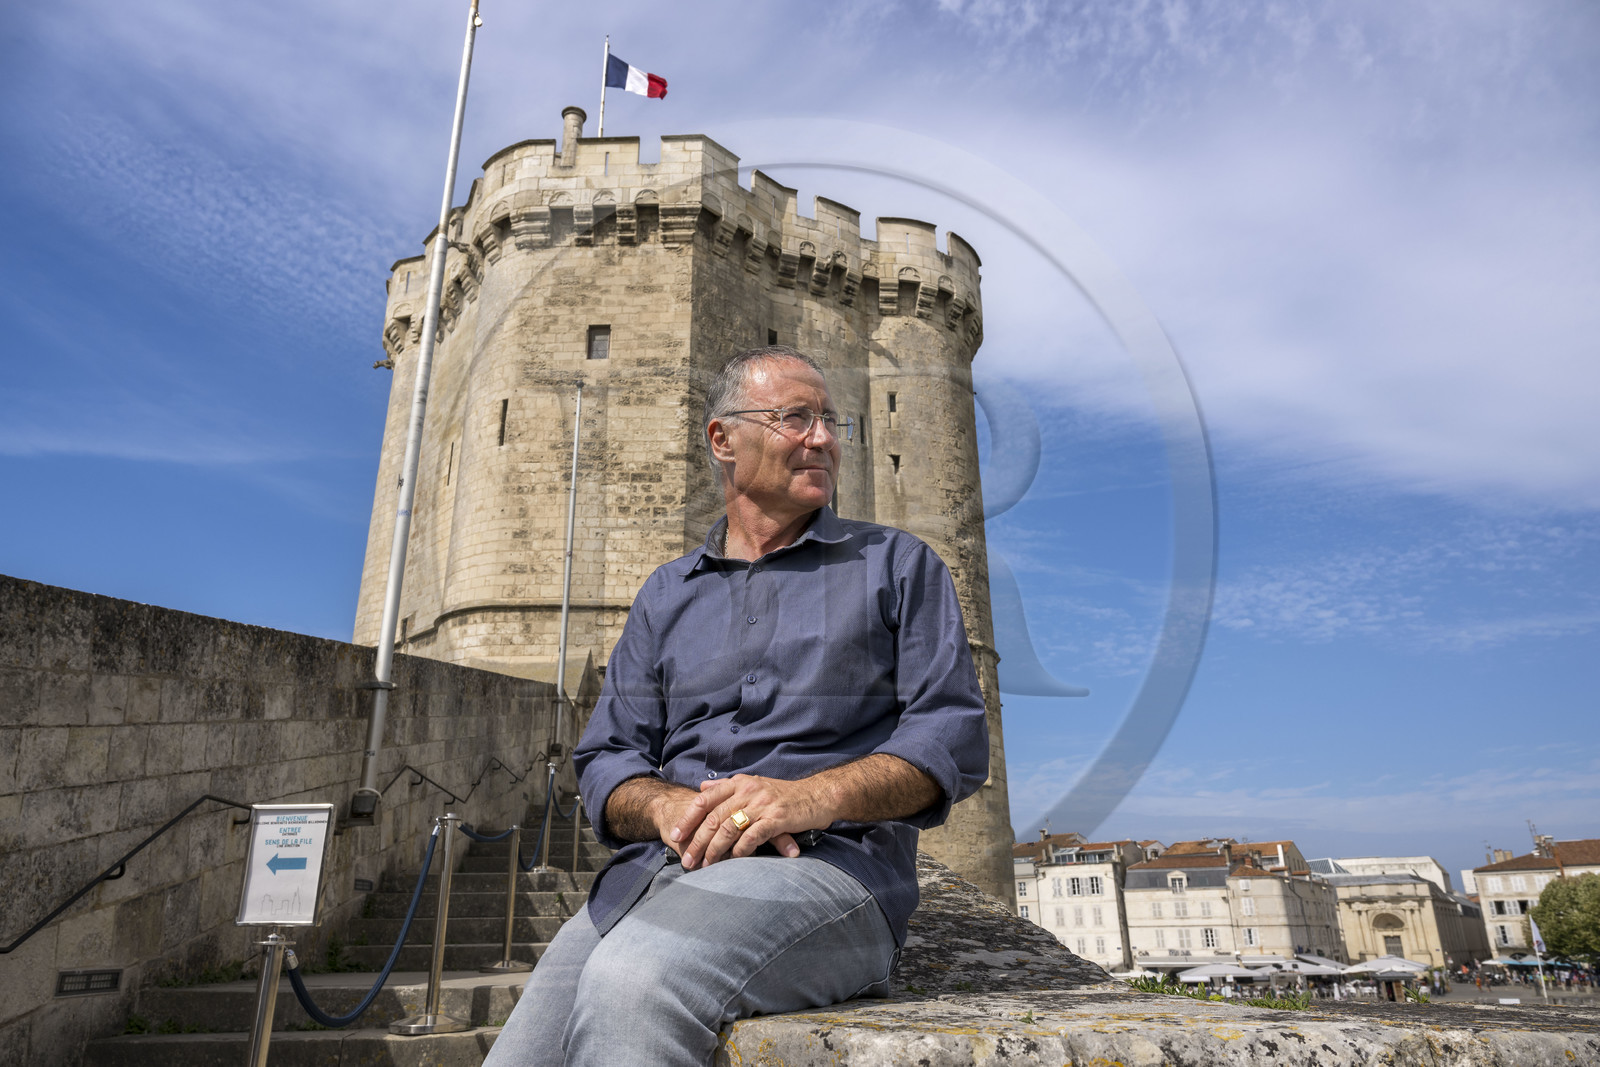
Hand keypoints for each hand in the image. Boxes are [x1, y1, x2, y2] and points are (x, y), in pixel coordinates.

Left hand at [669, 774, 829, 868]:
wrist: (818, 795)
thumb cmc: (784, 795)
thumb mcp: (753, 785)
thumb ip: (726, 787)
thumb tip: (701, 788)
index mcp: (739, 783)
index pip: (705, 799)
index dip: (688, 818)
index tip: (674, 835)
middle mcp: (748, 791)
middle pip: (713, 817)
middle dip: (697, 841)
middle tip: (687, 860)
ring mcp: (762, 804)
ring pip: (728, 828)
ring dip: (714, 850)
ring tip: (706, 866)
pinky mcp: (777, 818)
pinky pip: (752, 836)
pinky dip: (740, 851)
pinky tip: (733, 862)